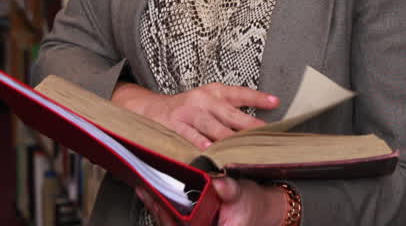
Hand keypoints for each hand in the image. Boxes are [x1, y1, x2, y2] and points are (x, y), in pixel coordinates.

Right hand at [112, 82, 278, 148]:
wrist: (152, 109)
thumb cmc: (188, 108)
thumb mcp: (209, 101)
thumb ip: (230, 109)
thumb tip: (259, 124)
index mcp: (214, 92)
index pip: (239, 93)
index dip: (257, 97)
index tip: (275, 102)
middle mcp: (203, 99)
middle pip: (229, 113)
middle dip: (248, 124)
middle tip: (264, 133)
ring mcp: (188, 112)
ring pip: (212, 126)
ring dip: (227, 137)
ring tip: (241, 146)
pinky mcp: (175, 126)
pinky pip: (190, 136)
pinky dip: (200, 143)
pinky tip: (210, 150)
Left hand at [133, 178, 286, 225]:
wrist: (260, 209)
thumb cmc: (253, 205)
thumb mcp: (243, 194)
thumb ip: (230, 190)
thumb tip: (219, 184)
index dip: (169, 217)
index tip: (158, 201)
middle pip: (173, 225)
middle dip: (157, 208)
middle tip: (145, 189)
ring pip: (171, 222)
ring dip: (157, 206)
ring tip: (144, 187)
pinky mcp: (192, 224)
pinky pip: (173, 218)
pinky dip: (163, 205)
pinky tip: (153, 192)